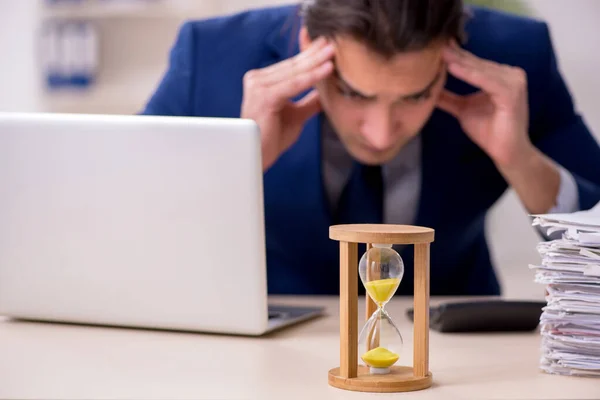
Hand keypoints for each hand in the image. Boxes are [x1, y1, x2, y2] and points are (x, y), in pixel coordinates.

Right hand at [241, 37, 334, 170]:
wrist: (255, 157)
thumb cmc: (271, 139)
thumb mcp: (296, 116)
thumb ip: (308, 102)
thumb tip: (326, 92)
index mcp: (262, 81)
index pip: (291, 66)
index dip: (310, 55)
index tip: (328, 46)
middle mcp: (257, 79)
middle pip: (293, 65)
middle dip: (315, 53)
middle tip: (334, 42)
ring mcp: (258, 86)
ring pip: (295, 72)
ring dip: (316, 61)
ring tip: (334, 52)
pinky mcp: (264, 96)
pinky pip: (294, 84)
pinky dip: (312, 77)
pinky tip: (327, 69)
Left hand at [438, 42, 561, 213]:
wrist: (506, 152)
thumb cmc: (488, 131)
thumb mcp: (462, 109)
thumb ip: (448, 97)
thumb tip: (429, 88)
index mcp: (499, 76)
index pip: (473, 62)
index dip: (453, 55)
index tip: (435, 45)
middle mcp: (509, 74)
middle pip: (476, 62)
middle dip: (454, 54)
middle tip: (435, 42)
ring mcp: (513, 82)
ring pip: (480, 69)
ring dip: (459, 61)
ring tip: (440, 53)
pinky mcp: (512, 93)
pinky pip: (487, 81)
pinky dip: (469, 75)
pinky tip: (453, 68)